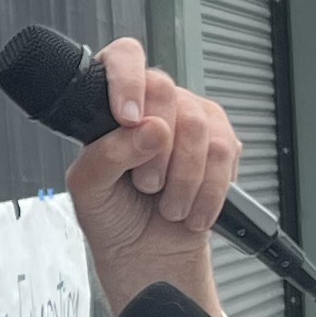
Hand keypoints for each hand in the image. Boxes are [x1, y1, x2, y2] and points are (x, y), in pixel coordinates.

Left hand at [65, 35, 239, 316]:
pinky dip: (207, 191)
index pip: (123, 57)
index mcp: (110, 106)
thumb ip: (108, 154)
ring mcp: (190, 120)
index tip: (128, 120)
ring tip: (166, 202)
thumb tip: (148, 127)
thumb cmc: (113, 220)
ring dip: (182, 180)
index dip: (128, 81)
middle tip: (145, 184)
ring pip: (199, 127)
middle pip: (166, 91)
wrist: (148, 259)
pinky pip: (226, 152)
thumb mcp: (89, 191)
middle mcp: (153, 105)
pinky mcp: (222, 144)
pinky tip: (190, 209)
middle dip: (156, 153)